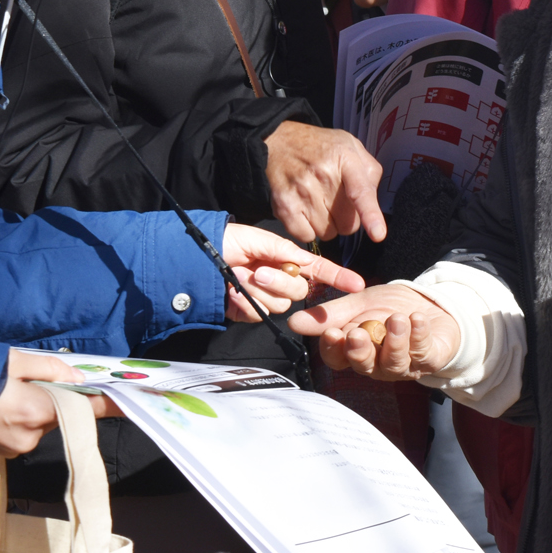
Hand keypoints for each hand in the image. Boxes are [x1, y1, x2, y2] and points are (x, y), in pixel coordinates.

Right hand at [0, 350, 120, 456]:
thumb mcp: (14, 361)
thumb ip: (50, 369)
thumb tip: (78, 379)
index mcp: (38, 411)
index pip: (86, 409)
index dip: (108, 404)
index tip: (129, 403)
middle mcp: (31, 437)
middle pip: (60, 416)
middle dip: (53, 398)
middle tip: (28, 380)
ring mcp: (14, 450)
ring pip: (39, 425)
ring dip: (32, 408)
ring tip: (3, 392)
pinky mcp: (0, 455)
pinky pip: (21, 433)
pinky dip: (16, 419)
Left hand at [220, 223, 365, 319]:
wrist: (194, 259)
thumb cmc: (226, 241)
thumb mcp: (259, 238)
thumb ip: (285, 251)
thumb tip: (304, 265)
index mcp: (286, 260)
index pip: (318, 271)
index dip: (338, 277)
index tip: (358, 285)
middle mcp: (279, 280)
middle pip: (299, 290)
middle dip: (280, 280)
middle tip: (258, 270)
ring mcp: (265, 298)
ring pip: (280, 305)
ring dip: (258, 290)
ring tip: (238, 275)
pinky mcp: (249, 312)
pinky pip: (259, 314)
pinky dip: (245, 302)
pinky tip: (232, 292)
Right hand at [264, 121, 386, 243]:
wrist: (279, 141)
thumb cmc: (320, 148)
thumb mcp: (351, 146)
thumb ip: (369, 173)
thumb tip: (372, 204)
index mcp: (344, 157)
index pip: (360, 191)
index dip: (370, 214)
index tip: (378, 234)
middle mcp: (323, 174)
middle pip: (347, 224)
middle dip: (346, 219)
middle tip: (336, 201)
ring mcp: (301, 190)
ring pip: (327, 233)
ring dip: (326, 224)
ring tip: (318, 202)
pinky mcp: (284, 205)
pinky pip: (306, 236)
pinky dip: (307, 229)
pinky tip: (304, 211)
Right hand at [289, 284, 460, 381]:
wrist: (427, 302)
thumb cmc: (388, 307)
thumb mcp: (356, 305)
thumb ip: (329, 315)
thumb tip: (293, 322)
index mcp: (355, 351)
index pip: (337, 358)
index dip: (333, 348)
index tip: (331, 332)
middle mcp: (377, 363)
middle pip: (364, 365)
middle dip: (360, 350)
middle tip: (358, 333)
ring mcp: (403, 365)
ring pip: (395, 361)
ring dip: (394, 340)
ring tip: (396, 319)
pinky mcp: (429, 359)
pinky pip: (423, 352)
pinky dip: (419, 335)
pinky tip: (416, 319)